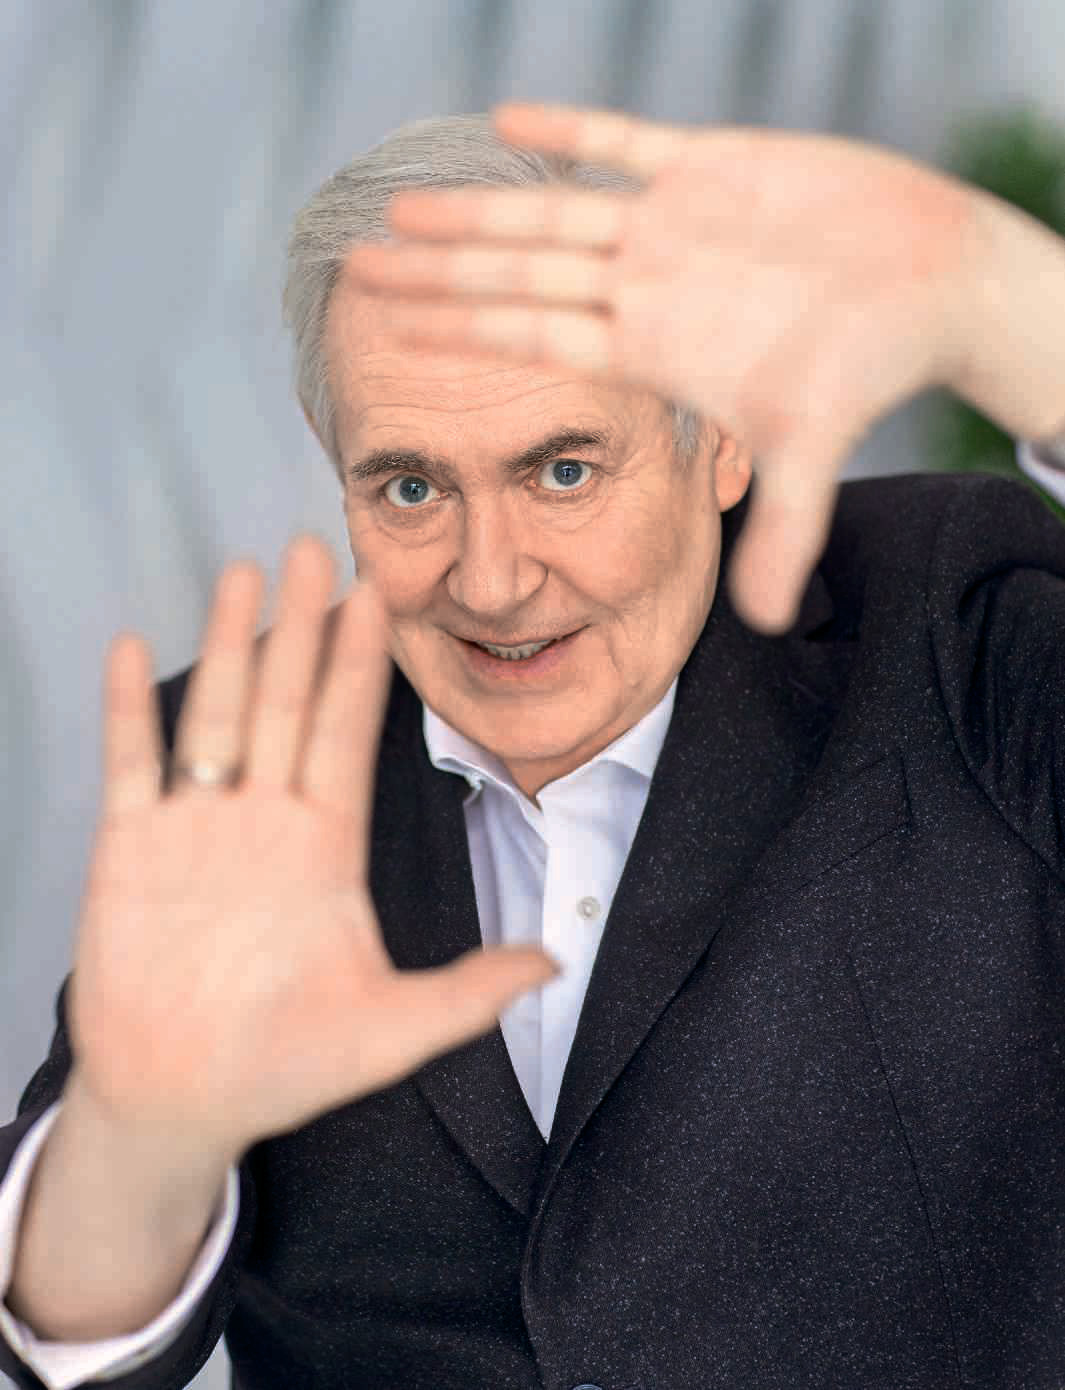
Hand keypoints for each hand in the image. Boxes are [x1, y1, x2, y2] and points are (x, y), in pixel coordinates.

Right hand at [69, 536, 557, 1158]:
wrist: (183, 1103)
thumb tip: (554, 965)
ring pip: (217, 713)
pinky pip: (132, 765)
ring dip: (228, 643)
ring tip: (242, 573)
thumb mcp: (388, 1029)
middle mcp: (266, 820)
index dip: (363, 664)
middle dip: (302, 624)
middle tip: (316, 545)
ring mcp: (198, 829)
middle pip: (287, 700)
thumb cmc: (284, 1067)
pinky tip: (134, 649)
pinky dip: (131, 709)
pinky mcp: (130, 851)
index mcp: (326, 845)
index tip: (378, 596)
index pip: (349, 731)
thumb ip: (468, 993)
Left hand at [348, 103, 977, 630]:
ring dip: (479, 209)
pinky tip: (509, 122)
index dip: (464, 342)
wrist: (930, 285)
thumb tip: (765, 625)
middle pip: (518, 279)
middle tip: (357, 268)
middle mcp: (644, 289)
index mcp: (650, 352)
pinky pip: (627, 147)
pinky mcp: (712, 167)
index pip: (534, 345)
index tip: (392, 345)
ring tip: (403, 204)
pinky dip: (574, 134)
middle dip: (438, 274)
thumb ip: (780, 533)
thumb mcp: (811, 455)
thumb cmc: (869, 368)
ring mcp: (669, 228)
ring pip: (553, 215)